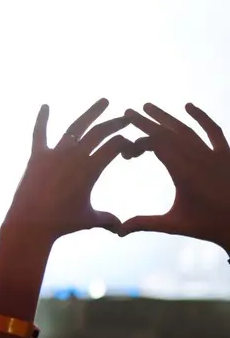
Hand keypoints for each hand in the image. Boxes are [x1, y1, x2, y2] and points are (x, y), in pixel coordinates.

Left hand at [4, 99, 134, 242]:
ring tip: (103, 102)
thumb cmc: (62, 222)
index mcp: (91, 168)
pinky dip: (42, 119)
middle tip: (126, 117)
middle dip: (116, 123)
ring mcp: (55, 154)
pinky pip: (39, 133)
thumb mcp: (88, 219)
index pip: (115, 145)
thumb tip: (121, 230)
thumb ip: (107, 220)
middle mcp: (74, 156)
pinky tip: (45, 106)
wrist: (30, 223)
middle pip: (100, 132)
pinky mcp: (37, 156)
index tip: (130, 146)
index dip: (126, 142)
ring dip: (91, 113)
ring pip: (76, 127)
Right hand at [123, 103, 229, 252]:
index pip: (156, 145)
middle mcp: (197, 158)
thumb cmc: (208, 225)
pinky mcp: (225, 154)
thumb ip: (145, 223)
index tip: (127, 152)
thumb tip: (119, 230)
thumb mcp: (174, 225)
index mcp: (183, 172)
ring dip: (167, 117)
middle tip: (128, 112)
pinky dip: (202, 117)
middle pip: (168, 133)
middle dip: (146, 122)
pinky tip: (189, 106)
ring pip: (187, 129)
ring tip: (148, 107)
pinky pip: (213, 131)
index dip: (138, 143)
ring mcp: (213, 154)